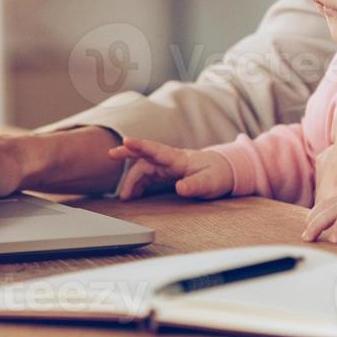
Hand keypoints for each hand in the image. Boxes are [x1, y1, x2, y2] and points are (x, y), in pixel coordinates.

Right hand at [107, 138, 234, 200]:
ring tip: (124, 195)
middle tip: (111, 155)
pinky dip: (139, 183)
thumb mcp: (209, 183)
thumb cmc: (218, 175)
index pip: (156, 150)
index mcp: (179, 158)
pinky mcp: (167, 173)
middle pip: (145, 155)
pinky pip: (149, 175)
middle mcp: (170, 160)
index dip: (141, 145)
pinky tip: (134, 194)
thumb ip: (194, 185)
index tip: (126, 140)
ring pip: (145, 167)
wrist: (225, 171)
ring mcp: (168, 166)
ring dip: (132, 177)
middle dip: (128, 153)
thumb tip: (180, 188)